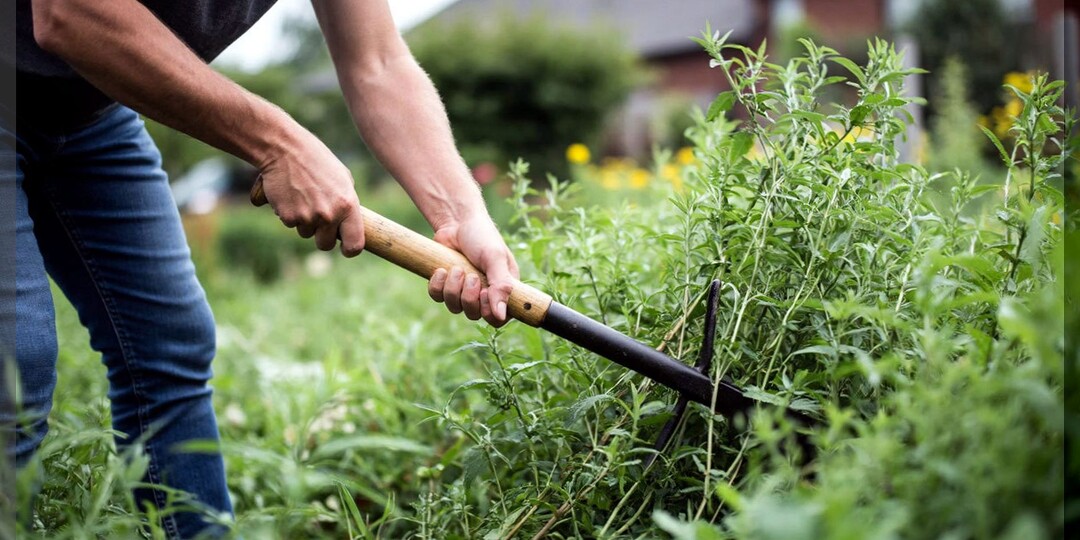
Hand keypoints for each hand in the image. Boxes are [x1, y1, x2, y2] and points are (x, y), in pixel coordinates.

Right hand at [251, 129, 364, 256]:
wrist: (284, 149)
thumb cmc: (316, 160)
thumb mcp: (342, 178)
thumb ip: (347, 202)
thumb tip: (349, 221)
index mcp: (348, 205)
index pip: (355, 243)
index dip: (350, 249)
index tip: (345, 248)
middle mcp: (329, 215)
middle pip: (325, 244)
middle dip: (321, 236)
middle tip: (317, 218)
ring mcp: (308, 217)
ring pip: (306, 233)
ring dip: (304, 221)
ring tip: (303, 196)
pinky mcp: (288, 216)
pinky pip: (291, 224)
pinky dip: (289, 213)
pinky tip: (290, 194)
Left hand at [428, 215, 519, 326]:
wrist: (456, 221)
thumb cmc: (482, 236)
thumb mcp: (495, 259)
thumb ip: (501, 286)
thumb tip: (501, 315)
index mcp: (502, 288)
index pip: (499, 319)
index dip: (489, 312)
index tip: (485, 293)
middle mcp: (484, 293)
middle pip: (474, 315)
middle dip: (468, 297)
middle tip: (471, 276)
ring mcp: (463, 290)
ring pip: (454, 308)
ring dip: (452, 289)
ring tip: (456, 269)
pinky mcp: (445, 285)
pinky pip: (437, 297)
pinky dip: (437, 285)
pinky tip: (441, 270)